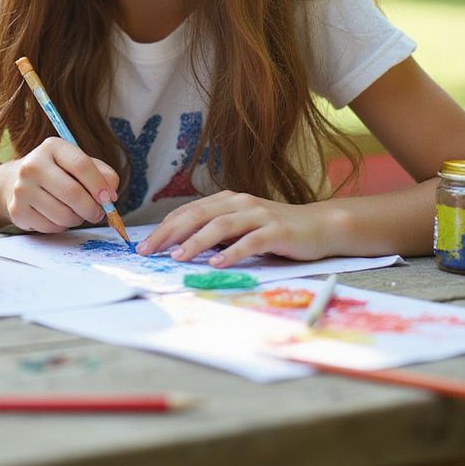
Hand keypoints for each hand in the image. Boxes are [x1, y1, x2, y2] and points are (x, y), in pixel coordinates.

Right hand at [0, 137, 120, 232]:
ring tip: (75, 212)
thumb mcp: (79, 163)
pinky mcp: (17, 210)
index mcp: (52, 147)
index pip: (81, 165)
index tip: (110, 198)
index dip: (99, 184)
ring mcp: (22, 188)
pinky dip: (61, 226)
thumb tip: (111, 194)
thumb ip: (101, 173)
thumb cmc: (57, 172)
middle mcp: (32, 165)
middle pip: (72, 193)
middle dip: (92, 208)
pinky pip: (51, 226)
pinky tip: (56, 215)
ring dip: (77, 218)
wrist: (16, 182)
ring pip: (63, 214)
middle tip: (98, 213)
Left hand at [135, 191, 330, 265]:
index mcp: (227, 201)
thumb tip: (181, 245)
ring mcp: (259, 215)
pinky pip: (250, 242)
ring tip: (177, 257)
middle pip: (197, 215)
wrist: (319, 226)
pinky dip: (232, 252)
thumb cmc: (275, 230)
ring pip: (220, 226)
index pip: (189, 211)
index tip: (144, 244)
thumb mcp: (242, 227)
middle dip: (169, 233)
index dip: (165, 227)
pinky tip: (217, 264)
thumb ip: (217, 232)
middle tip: (148, 250)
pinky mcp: (277, 231)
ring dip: (196, 242)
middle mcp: (240, 203)